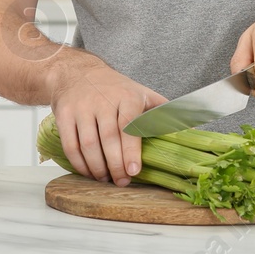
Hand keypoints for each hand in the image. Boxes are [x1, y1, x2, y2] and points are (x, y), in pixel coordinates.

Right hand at [47, 54, 165, 186]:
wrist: (77, 72)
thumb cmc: (115, 87)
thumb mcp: (142, 93)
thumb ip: (163, 112)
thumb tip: (190, 131)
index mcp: (127, 96)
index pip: (129, 126)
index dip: (131, 151)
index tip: (134, 171)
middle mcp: (103, 100)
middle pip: (108, 139)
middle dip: (115, 165)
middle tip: (122, 181)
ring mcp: (81, 108)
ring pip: (88, 145)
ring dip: (97, 168)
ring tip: (106, 179)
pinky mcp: (64, 115)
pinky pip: (70, 145)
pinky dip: (79, 164)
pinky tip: (88, 171)